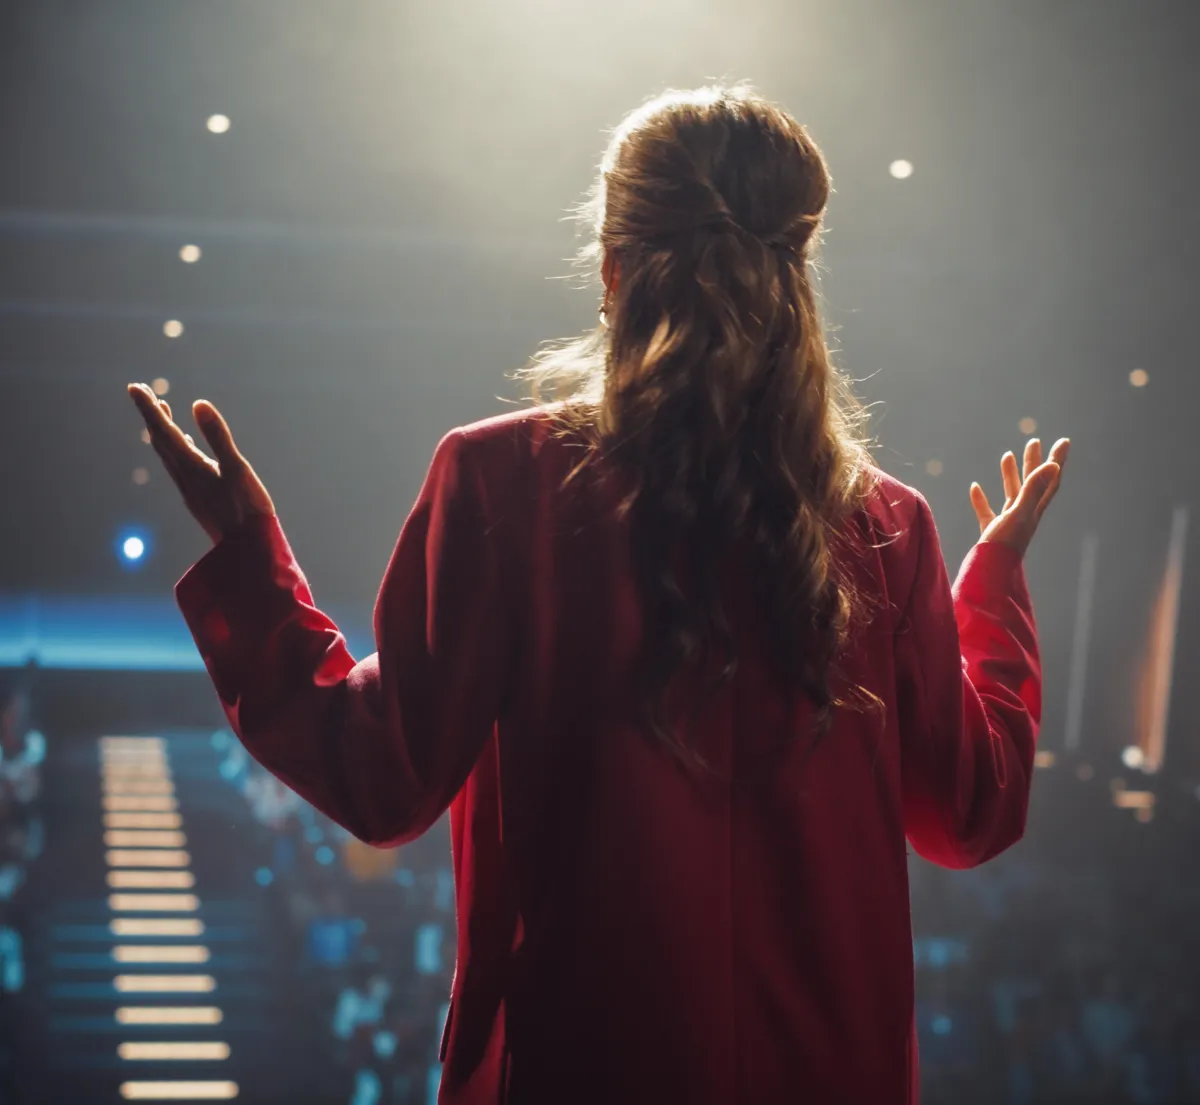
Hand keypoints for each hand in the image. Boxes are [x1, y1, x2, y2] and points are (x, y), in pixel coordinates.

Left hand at [128, 383, 274, 543]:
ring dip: (161, 431)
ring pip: (167, 455)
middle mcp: (184, 477)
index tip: (134, 387)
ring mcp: (190, 490)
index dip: (148, 408)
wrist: (247, 551)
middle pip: (160, 441)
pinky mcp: (198, 498)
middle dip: (151, 416)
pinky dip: (174, 449)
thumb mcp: (237, 468)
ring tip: (160, 412)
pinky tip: (183, 447)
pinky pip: (178, 467)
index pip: (164, 431)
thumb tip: (198, 404)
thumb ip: (218, 436)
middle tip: (142, 392)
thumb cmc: (247, 509)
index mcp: (192, 467)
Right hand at [970, 437, 1069, 557]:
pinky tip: (975, 487)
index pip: (1050, 480)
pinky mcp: (991, 532)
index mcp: (1034, 509)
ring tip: (1007, 455)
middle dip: (1033, 462)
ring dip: (1010, 475)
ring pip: (1011, 494)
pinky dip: (981, 498)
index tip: (1064, 441)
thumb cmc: (1005, 544)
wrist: (989, 574)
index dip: (1057, 460)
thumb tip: (1053, 465)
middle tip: (1034, 442)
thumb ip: (1033, 489)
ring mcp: (1008, 523)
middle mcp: (1024, 514)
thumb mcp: (1019, 513)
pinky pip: (987, 511)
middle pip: (1032, 483)